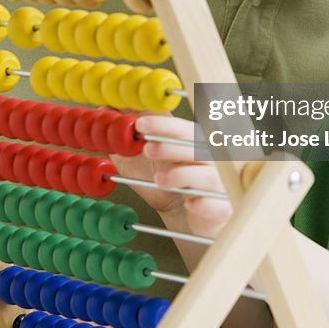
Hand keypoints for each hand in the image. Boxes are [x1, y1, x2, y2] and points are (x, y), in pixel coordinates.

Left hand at [112, 114, 232, 237]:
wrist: (186, 217)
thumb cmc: (168, 182)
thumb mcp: (145, 160)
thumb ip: (129, 137)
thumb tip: (106, 110)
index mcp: (193, 143)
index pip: (181, 128)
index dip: (162, 125)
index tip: (140, 124)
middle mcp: (210, 159)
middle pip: (195, 146)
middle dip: (170, 145)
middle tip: (147, 149)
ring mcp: (218, 182)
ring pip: (206, 174)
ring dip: (182, 174)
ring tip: (160, 179)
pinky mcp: (222, 207)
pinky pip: (215, 203)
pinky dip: (202, 202)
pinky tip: (190, 202)